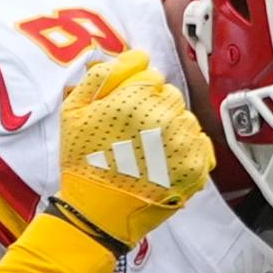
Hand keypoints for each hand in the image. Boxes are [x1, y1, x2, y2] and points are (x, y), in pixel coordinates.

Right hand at [49, 49, 212, 250]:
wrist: (98, 215)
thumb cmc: (83, 165)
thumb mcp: (73, 112)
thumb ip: (102, 76)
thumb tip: (136, 56)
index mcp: (133, 100)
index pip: (150, 73)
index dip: (133, 91)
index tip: (123, 111)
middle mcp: (164, 118)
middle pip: (169, 94)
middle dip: (152, 107)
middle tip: (131, 134)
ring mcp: (183, 144)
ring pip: (185, 117)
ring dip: (169, 129)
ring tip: (145, 152)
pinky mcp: (197, 167)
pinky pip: (199, 143)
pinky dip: (184, 150)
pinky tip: (162, 163)